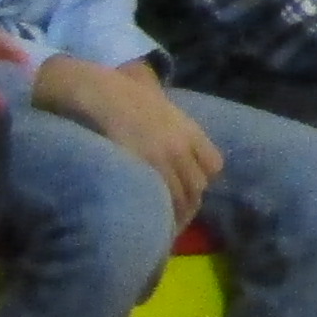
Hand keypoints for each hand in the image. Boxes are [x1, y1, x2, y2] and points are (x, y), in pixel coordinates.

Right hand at [45, 56, 222, 223]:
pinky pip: (162, 199)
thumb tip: (173, 146)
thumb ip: (174, 129)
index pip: (214, 164)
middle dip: (189, 200)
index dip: (203, 178)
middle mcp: (182, 146)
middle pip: (198, 185)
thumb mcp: (161, 107)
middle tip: (175, 212)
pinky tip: (152, 219)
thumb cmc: (126, 96)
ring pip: (183, 196)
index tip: (190, 186)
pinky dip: (161, 212)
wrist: (102, 93)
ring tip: (164, 224)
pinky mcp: (145, 168)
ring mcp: (164, 158)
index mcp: (189, 130)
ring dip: (176, 211)